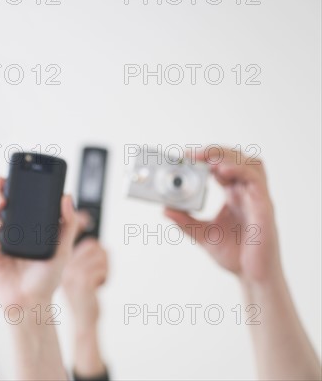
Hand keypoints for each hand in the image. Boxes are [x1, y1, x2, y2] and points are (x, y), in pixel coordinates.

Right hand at [0, 177, 79, 307]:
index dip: (7, 184)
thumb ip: (68, 223)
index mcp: (26, 223)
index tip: (6, 178)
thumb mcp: (63, 248)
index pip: (15, 197)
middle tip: (1, 197)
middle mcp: (10, 227)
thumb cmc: (46, 278)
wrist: (31, 303)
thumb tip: (67, 197)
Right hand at [62, 237, 107, 327]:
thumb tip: (97, 244)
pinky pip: (102, 270)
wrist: (83, 323)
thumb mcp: (80, 279)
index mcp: (66, 265)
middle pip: (96, 247)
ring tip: (98, 282)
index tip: (98, 268)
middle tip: (100, 275)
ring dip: (105, 270)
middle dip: (104, 260)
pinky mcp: (84, 282)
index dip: (100, 253)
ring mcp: (74, 274)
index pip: (89, 244)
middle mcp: (67, 268)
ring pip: (100, 257)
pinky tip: (99, 287)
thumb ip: (84, 262)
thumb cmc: (86, 301)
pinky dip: (105, 278)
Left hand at [165, 147, 280, 284]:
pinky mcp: (264, 207)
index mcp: (234, 196)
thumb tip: (164, 209)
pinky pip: (256, 180)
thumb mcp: (202, 235)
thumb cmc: (235, 255)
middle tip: (192, 154)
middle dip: (214, 151)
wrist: (252, 277)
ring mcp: (257, 198)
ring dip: (228, 156)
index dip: (205, 158)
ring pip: (250, 163)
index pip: (221, 166)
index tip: (184, 156)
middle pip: (237, 158)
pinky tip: (222, 170)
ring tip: (207, 158)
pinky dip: (240, 170)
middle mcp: (247, 193)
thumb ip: (184, 222)